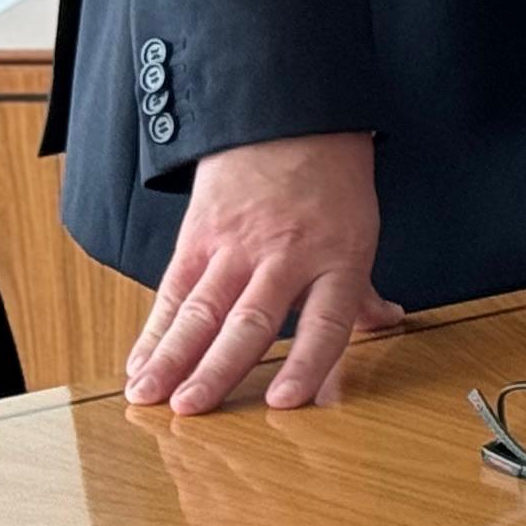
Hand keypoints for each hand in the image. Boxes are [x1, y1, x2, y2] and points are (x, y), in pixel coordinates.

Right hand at [126, 130, 401, 414]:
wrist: (288, 116)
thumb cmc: (329, 183)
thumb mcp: (358, 232)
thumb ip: (361, 290)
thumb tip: (387, 323)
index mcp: (338, 258)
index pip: (326, 321)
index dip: (307, 363)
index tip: (283, 401)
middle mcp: (287, 254)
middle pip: (250, 320)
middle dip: (217, 369)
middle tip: (190, 409)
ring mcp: (239, 244)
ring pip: (201, 308)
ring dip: (171, 356)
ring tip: (148, 396)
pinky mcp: (200, 234)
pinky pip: (174, 288)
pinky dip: (154, 329)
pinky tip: (139, 363)